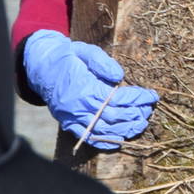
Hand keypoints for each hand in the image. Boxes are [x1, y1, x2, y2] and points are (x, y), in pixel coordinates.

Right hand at [21, 30, 159, 148]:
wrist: (41, 65)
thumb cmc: (68, 56)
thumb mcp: (86, 51)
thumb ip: (103, 63)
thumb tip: (119, 77)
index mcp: (85, 87)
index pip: (118, 98)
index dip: (138, 98)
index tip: (152, 96)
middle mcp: (79, 106)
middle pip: (114, 117)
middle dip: (135, 115)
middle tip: (148, 111)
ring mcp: (72, 117)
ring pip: (103, 130)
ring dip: (124, 130)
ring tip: (140, 125)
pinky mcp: (67, 123)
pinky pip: (87, 137)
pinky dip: (103, 141)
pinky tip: (118, 140)